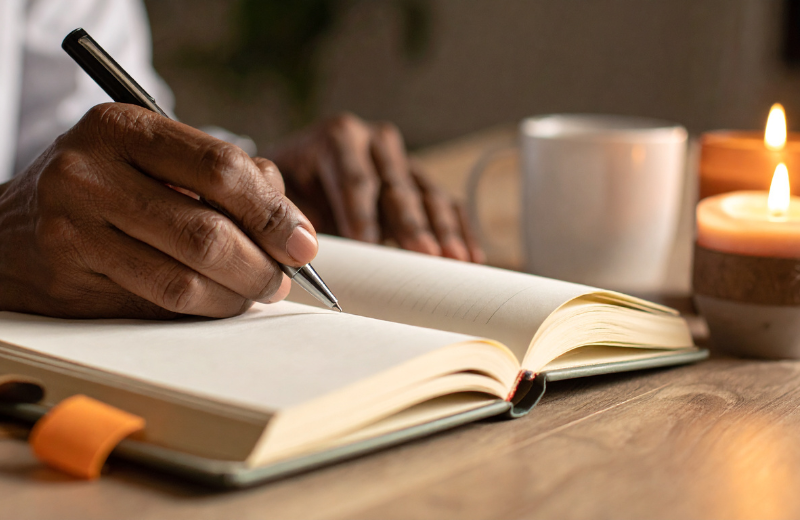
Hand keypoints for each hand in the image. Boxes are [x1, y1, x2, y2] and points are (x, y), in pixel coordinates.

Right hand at [0, 103, 317, 318]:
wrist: (10, 229)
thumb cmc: (104, 188)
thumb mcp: (154, 159)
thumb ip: (222, 178)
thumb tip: (292, 226)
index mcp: (122, 127)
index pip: (221, 168)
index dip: (274, 212)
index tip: (304, 243)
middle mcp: (90, 170)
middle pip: (208, 232)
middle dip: (261, 264)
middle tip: (282, 279)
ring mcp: (72, 225)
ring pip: (186, 278)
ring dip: (237, 294)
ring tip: (254, 292)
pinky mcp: (69, 276)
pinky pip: (159, 303)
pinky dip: (205, 308)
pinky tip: (219, 302)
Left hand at [269, 113, 483, 262]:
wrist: (299, 177)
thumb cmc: (288, 192)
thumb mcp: (280, 195)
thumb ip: (290, 214)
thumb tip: (303, 250)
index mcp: (337, 137)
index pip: (354, 177)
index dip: (361, 213)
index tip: (368, 246)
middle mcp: (375, 142)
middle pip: (396, 186)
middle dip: (411, 224)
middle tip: (424, 254)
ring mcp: (402, 161)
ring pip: (428, 194)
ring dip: (443, 230)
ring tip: (455, 259)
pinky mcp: (421, 183)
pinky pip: (447, 204)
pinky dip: (460, 230)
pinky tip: (472, 255)